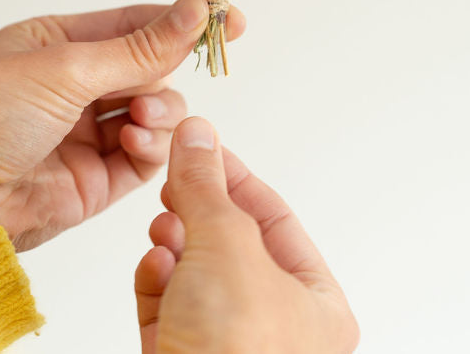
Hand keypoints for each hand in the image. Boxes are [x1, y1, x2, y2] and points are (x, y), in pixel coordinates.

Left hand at [0, 0, 244, 251]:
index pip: (132, 25)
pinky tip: (137, 143)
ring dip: (158, 115)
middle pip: (149, 72)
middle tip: (155, 91)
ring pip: (155, 115)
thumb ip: (140, 48)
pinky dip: (152, 147)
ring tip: (139, 122)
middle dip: (161, 78)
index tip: (229, 22)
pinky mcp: (95, 178)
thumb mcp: (67, 67)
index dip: (180, 23)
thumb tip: (195, 10)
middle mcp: (73, 86)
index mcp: (56, 44)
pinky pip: (145, 157)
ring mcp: (85, 133)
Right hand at [134, 118, 358, 352]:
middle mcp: (276, 330)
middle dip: (197, 212)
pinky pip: (168, 309)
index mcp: (316, 306)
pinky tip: (153, 267)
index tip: (200, 147)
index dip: (234, 177)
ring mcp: (225, 348)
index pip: (275, 220)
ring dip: (174, 245)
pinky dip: (157, 283)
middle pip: (231, 246)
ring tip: (164, 230)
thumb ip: (207, 188)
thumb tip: (197, 136)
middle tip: (174, 183)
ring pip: (194, 277)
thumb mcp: (225, 248)